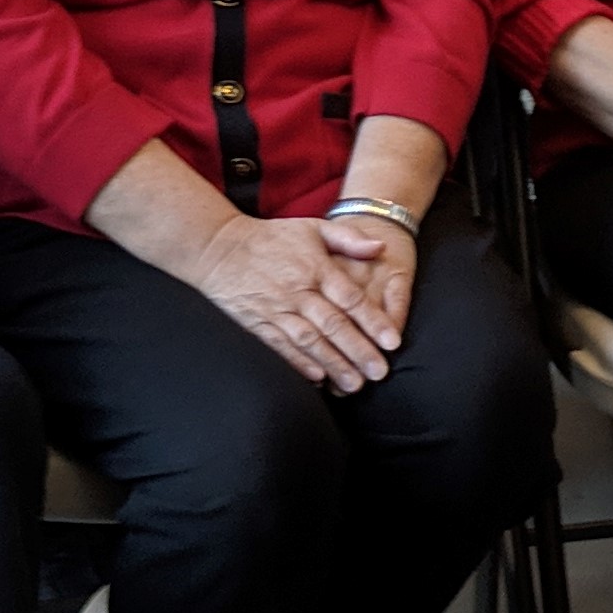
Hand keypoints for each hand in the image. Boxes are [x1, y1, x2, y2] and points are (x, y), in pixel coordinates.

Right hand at [178, 212, 408, 389]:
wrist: (219, 248)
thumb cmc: (272, 238)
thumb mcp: (313, 228)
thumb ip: (349, 238)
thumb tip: (381, 247)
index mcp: (316, 268)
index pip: (350, 298)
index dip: (373, 321)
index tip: (393, 341)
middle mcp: (298, 291)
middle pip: (333, 325)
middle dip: (358, 351)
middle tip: (380, 372)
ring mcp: (277, 310)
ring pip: (310, 341)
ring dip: (333, 364)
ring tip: (354, 384)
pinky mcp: (258, 324)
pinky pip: (280, 347)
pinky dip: (298, 364)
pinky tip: (316, 379)